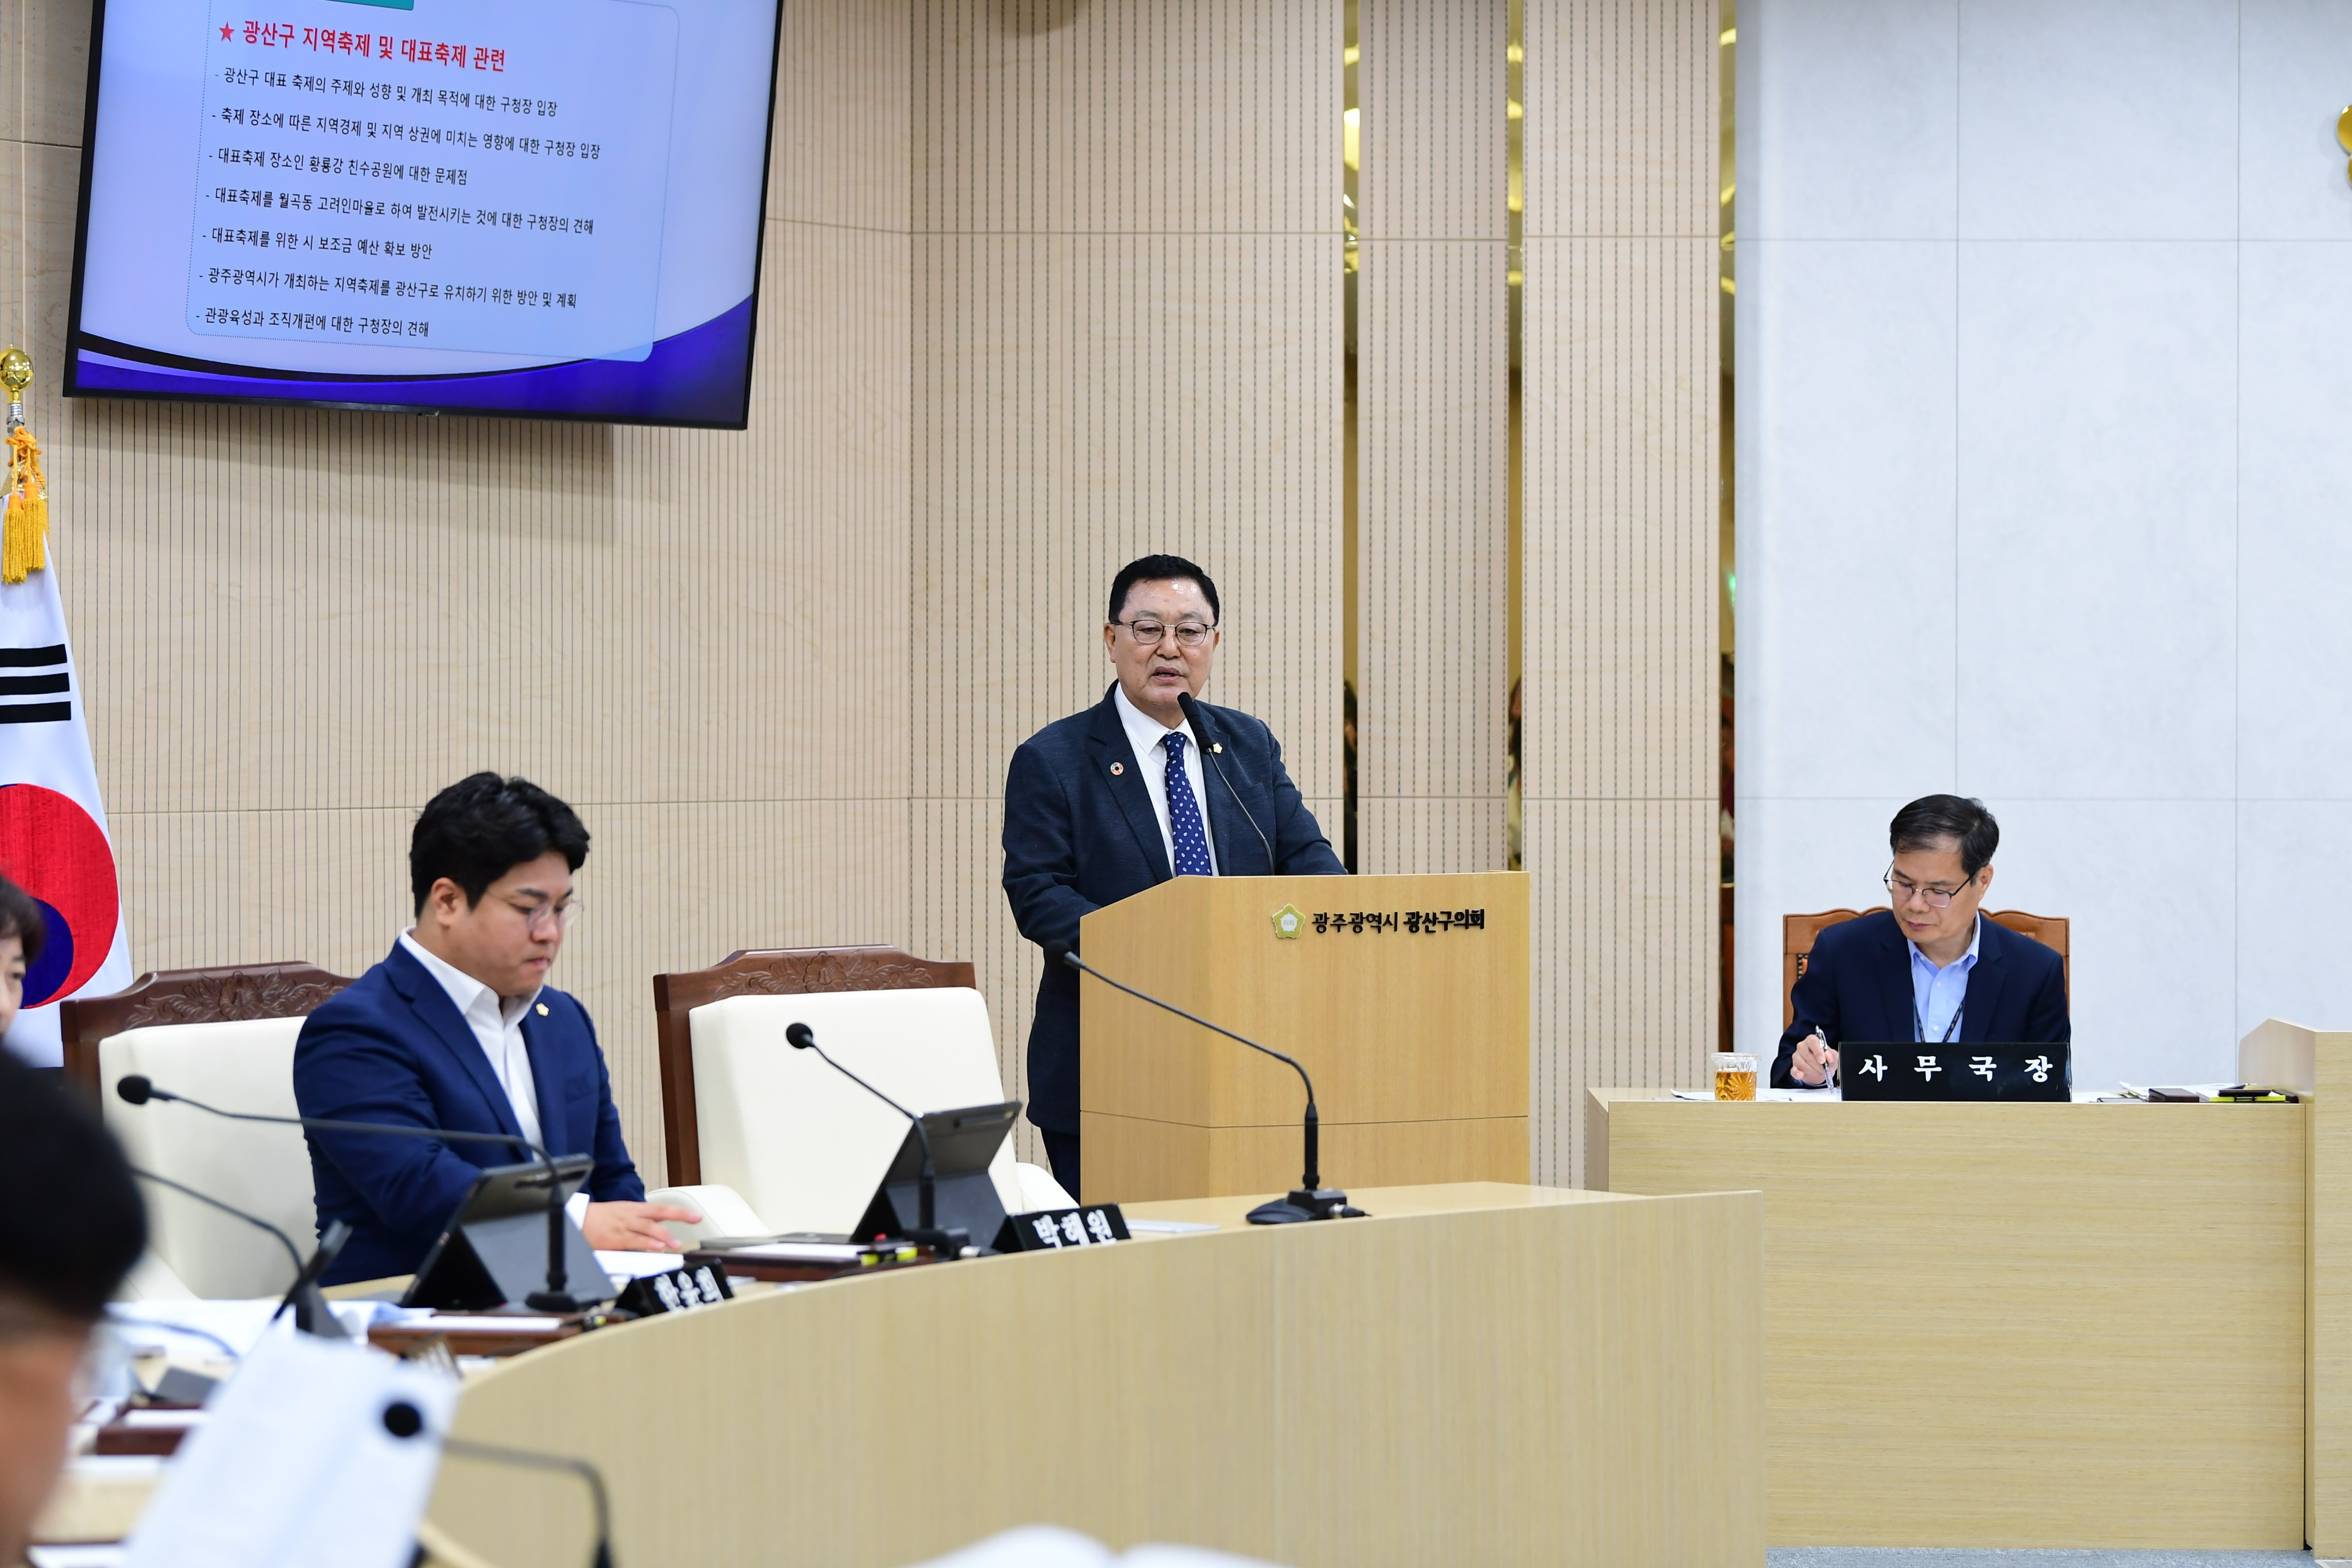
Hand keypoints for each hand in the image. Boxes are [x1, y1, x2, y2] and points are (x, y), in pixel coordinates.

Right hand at [580, 1200, 700, 1251]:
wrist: (579, 1220)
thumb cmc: (602, 1219)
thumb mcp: (624, 1215)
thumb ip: (641, 1223)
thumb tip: (658, 1233)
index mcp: (635, 1209)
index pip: (661, 1208)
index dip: (679, 1211)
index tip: (696, 1215)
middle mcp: (633, 1215)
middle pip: (659, 1213)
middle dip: (679, 1215)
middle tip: (695, 1219)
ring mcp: (625, 1226)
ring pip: (648, 1228)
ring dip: (664, 1235)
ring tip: (676, 1244)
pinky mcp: (617, 1238)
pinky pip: (634, 1240)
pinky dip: (646, 1244)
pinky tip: (656, 1247)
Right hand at [1792, 1031, 1838, 1086]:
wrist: (1821, 1071)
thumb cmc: (1826, 1061)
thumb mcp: (1833, 1057)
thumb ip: (1832, 1055)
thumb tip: (1828, 1057)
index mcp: (1812, 1040)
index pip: (1812, 1041)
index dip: (1817, 1051)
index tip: (1823, 1060)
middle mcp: (1802, 1046)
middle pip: (1806, 1054)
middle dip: (1817, 1065)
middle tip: (1825, 1070)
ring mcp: (1796, 1057)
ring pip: (1801, 1064)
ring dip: (1812, 1071)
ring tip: (1819, 1073)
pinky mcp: (1794, 1067)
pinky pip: (1793, 1070)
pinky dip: (1797, 1073)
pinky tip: (1801, 1075)